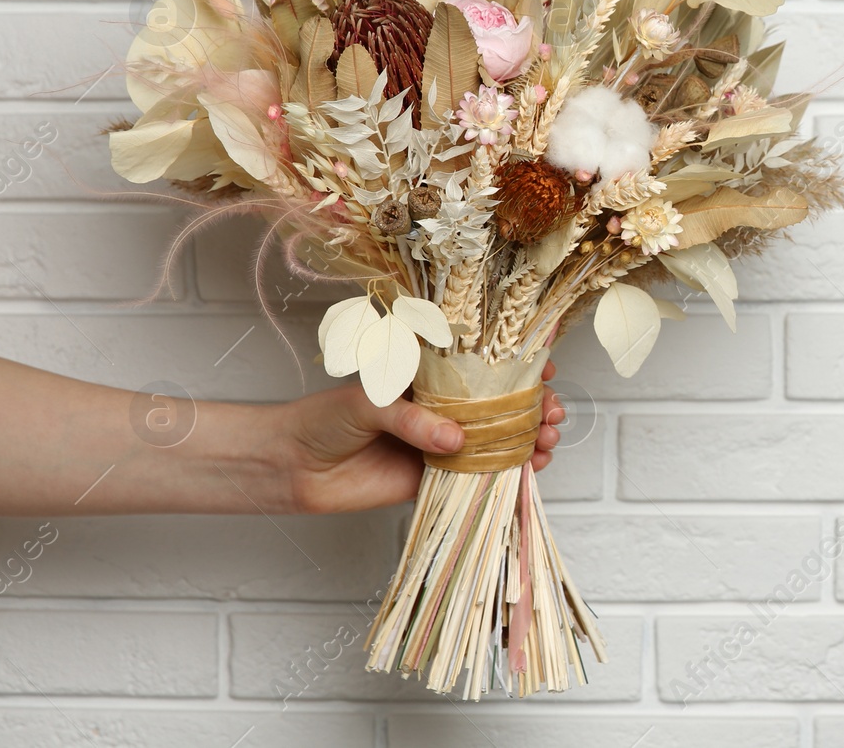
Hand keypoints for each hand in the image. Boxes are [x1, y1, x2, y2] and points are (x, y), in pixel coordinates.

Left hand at [276, 361, 565, 514]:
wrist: (292, 469)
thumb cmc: (323, 420)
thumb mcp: (368, 403)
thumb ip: (412, 419)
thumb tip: (455, 439)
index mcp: (427, 377)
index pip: (480, 364)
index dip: (518, 364)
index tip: (546, 366)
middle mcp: (441, 408)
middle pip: (500, 405)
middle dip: (534, 406)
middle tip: (551, 413)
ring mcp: (441, 444)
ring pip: (498, 440)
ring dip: (529, 438)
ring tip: (548, 439)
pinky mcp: (435, 479)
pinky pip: (480, 475)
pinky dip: (510, 472)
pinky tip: (532, 467)